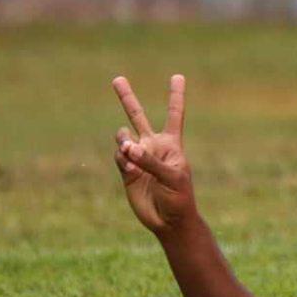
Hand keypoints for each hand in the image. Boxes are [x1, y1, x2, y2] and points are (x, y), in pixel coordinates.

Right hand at [111, 74, 196, 234]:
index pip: (174, 114)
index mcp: (171, 143)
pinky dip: (122, 159)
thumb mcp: (172, 177)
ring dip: (123, 139)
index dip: (176, 95)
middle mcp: (153, 146)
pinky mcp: (126, 171)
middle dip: (127, 98)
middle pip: (137, 116)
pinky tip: (128, 167)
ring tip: (127, 149)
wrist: (169, 221)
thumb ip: (150, 161)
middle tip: (117, 78)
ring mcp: (138, 157)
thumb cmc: (179, 197)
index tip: (178, 76)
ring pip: (123, 136)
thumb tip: (128, 146)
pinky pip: (119, 156)